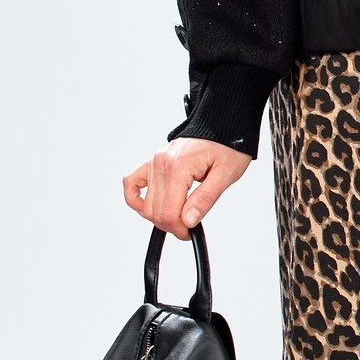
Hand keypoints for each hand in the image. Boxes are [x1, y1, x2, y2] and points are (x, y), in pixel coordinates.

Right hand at [122, 138, 250, 239]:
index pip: (168, 212)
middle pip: (154, 211)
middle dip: (171, 225)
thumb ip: (204, 199)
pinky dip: (135, 198)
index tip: (190, 232)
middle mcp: (161, 163)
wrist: (223, 127)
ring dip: (159, 216)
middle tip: (188, 227)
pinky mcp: (152, 162)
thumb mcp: (225, 175)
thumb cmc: (227, 148)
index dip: (179, 229)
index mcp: (178, 166)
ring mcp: (154, 162)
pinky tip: (147, 207)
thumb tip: (188, 220)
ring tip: (178, 217)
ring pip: (145, 203)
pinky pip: (131, 182)